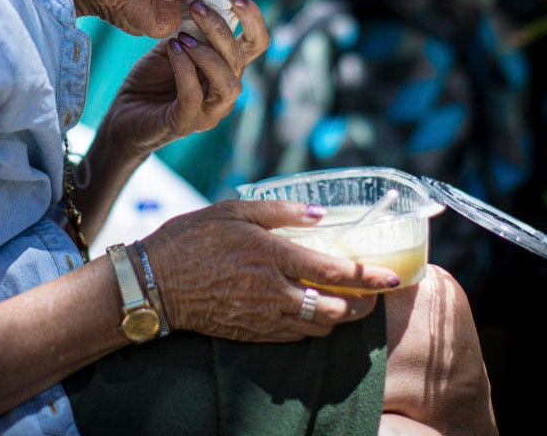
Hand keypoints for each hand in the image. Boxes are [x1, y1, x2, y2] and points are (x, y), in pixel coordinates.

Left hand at [99, 0, 268, 155]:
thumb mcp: (172, 46)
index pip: (255, 46)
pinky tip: (172, 49)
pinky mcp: (185, 123)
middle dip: (221, 28)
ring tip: (183, 36)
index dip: (254, 21)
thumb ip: (190, 28)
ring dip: (208, 54)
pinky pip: (193, 95)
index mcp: (226, 71)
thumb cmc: (150, 80)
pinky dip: (185, 68)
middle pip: (240, 60)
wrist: (124, 115)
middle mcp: (224, 93)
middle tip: (198, 6)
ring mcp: (208, 112)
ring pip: (227, 83)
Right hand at [140, 201, 399, 341]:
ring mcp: (262, 316)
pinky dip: (313, 327)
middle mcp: (272, 290)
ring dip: (340, 317)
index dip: (367, 275)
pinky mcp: (252, 333)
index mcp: (270, 254)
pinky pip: (295, 337)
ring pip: (318, 326)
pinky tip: (315, 313)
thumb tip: (320, 214)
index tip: (391, 276)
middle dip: (362, 303)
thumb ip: (280, 211)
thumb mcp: (233, 210)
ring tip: (349, 303)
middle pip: (334, 307)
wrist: (154, 282)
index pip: (333, 270)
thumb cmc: (192, 238)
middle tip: (374, 293)